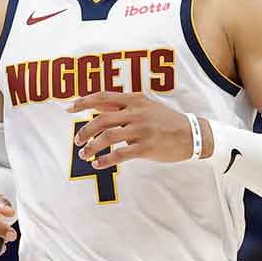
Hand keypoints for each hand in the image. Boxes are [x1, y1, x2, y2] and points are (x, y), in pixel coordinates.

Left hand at [69, 92, 210, 167]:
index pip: (103, 97)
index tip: (69, 109)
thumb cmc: (166, 121)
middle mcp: (136, 112)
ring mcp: (141, 130)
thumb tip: (98, 108)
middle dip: (84, 130)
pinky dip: (105, 160)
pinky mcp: (146, 147)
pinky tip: (98, 164)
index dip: (83, 102)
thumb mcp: (147, 106)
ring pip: (107, 137)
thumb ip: (124, 106)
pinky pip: (119, 154)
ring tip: (84, 154)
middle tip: (77, 140)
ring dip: (91, 146)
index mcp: (135, 99)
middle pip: (101, 119)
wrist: (192, 134)